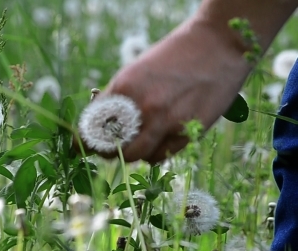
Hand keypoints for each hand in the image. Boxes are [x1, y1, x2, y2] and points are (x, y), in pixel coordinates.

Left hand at [79, 16, 252, 163]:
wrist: (219, 45)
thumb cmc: (174, 56)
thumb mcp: (137, 70)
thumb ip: (118, 97)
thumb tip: (98, 123)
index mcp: (125, 87)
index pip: (93, 126)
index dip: (84, 142)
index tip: (79, 148)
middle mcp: (143, 107)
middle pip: (113, 148)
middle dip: (107, 151)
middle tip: (107, 149)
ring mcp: (166, 122)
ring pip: (136, 156)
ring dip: (131, 154)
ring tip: (133, 145)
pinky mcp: (188, 132)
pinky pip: (161, 156)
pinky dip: (154, 153)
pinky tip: (156, 142)